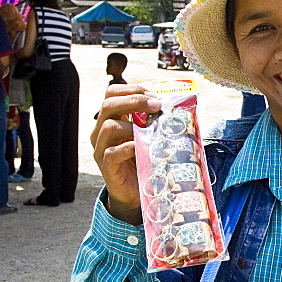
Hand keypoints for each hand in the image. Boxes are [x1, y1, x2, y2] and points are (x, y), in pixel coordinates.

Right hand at [90, 84, 160, 223]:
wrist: (135, 192)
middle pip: (109, 104)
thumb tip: (181, 106)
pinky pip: (112, 152)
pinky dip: (128, 147)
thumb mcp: (149, 137)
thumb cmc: (144, 160)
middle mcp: (101, 131)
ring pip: (108, 126)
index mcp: (112, 119)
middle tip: (156, 105)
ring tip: (150, 130)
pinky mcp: (106, 166)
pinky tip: (141, 148)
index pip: (112, 93)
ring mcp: (101, 148)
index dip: (133, 89)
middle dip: (134, 100)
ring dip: (132, 125)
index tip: (154, 94)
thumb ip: (154, 122)